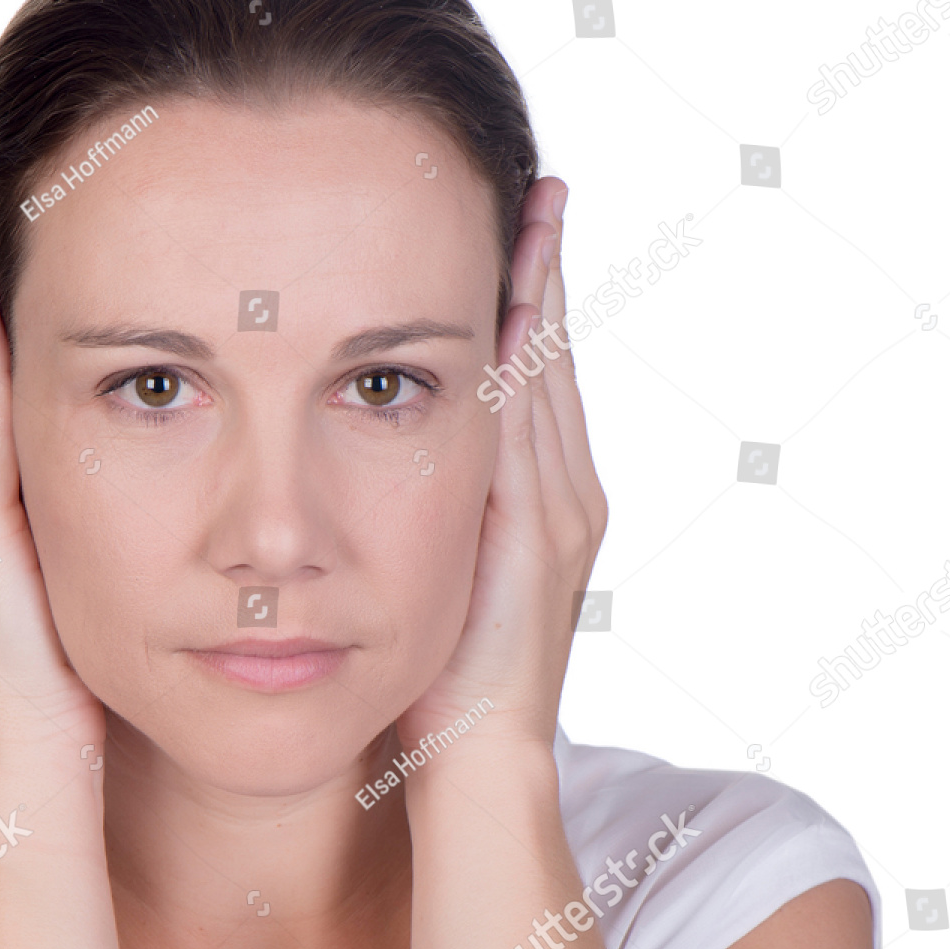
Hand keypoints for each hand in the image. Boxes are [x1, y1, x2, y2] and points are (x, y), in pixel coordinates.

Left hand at [397, 177, 606, 756]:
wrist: (479, 761)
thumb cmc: (445, 686)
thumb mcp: (436, 583)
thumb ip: (432, 521)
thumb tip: (385, 470)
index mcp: (541, 502)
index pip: (533, 380)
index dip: (527, 302)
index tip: (514, 228)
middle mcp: (564, 494)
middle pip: (551, 360)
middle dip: (543, 272)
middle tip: (533, 187)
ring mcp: (560, 511)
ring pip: (548, 379)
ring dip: (538, 294)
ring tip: (532, 212)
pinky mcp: (538, 534)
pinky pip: (529, 427)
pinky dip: (524, 360)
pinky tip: (509, 303)